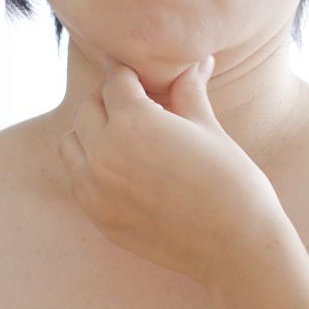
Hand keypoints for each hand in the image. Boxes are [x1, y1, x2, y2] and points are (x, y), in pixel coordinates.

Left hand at [57, 56, 284, 288]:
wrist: (237, 246)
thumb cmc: (231, 182)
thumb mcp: (208, 129)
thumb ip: (189, 92)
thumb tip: (198, 62)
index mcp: (133, 123)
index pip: (114, 81)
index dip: (127, 72)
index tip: (135, 72)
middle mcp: (104, 154)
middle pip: (87, 108)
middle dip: (108, 99)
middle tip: (134, 102)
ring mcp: (96, 190)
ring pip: (71, 143)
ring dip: (90, 132)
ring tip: (121, 135)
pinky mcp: (99, 218)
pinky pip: (77, 180)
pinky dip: (88, 166)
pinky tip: (119, 167)